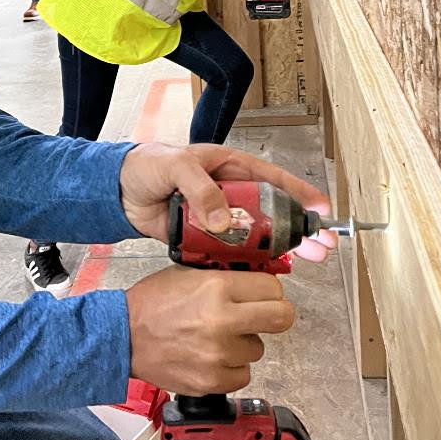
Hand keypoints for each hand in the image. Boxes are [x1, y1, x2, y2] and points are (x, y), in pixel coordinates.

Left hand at [119, 142, 334, 262]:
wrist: (117, 190)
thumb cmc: (148, 166)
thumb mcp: (176, 167)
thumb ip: (201, 190)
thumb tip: (224, 223)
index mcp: (229, 167)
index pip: (272, 178)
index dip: (299, 193)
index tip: (321, 210)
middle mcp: (230, 192)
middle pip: (274, 211)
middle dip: (300, 228)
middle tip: (323, 246)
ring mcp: (219, 216)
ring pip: (257, 234)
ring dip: (281, 248)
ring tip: (306, 262)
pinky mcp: (205, 238)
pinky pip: (232, 252)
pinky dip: (248, 262)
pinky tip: (267, 273)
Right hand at [126, 265, 293, 394]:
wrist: (123, 336)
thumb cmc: (152, 303)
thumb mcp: (190, 274)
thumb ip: (226, 278)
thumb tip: (258, 282)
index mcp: (217, 288)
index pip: (273, 289)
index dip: (269, 291)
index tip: (263, 295)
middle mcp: (223, 321)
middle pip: (281, 318)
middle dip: (274, 315)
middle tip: (261, 316)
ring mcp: (218, 355)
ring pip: (258, 349)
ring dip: (244, 343)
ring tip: (218, 337)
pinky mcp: (212, 381)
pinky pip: (242, 374)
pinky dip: (231, 367)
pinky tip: (212, 356)